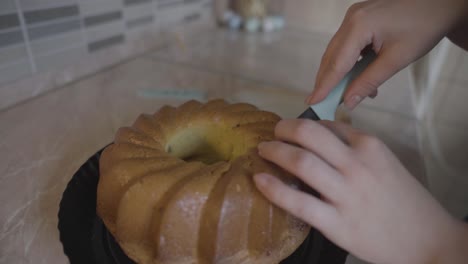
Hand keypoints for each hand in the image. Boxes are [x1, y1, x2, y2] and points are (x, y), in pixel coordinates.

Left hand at [254, 119, 467, 263]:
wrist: (427, 240)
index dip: (302, 125)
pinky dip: (274, 188)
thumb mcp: (385, 162)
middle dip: (283, 129)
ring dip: (275, 151)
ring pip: (300, 162)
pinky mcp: (337, 223)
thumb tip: (323, 131)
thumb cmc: (404, 200)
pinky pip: (298, 202)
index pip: (326, 125)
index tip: (290, 129)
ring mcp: (346, 194)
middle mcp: (357, 164)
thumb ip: (356, 146)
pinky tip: (259, 180)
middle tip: (273, 133)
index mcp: (370, 146)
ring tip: (263, 151)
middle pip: (308, 135)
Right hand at [307, 0, 467, 108]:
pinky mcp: (360, 18)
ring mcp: (354, 17)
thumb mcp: (396, 59)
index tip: (312, 102)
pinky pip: (348, 45)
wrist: (441, 3)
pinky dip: (350, 63)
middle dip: (328, 81)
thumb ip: (369, 81)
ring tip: (347, 94)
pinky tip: (359, 77)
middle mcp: (350, 19)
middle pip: (332, 56)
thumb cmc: (424, 26)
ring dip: (341, 74)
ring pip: (338, 51)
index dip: (324, 86)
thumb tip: (348, 102)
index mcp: (358, 26)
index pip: (336, 63)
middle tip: (323, 103)